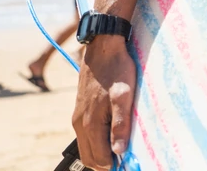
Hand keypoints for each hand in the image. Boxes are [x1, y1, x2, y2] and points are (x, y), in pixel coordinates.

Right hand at [72, 37, 136, 169]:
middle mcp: (80, 124)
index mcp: (90, 123)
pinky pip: (86, 135)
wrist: (102, 48)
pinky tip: (112, 134)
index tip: (128, 162)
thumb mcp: (124, 95)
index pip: (98, 158)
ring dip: (100, 153)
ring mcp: (78, 117)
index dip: (113, 165)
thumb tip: (119, 151)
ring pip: (86, 147)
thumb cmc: (116, 69)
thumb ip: (121, 124)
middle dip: (105, 163)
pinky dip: (96, 142)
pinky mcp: (80, 111)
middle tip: (124, 159)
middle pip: (89, 157)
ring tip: (120, 148)